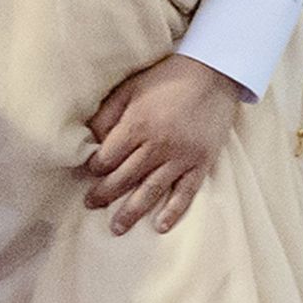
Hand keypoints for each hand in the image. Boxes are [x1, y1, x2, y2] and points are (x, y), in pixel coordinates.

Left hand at [83, 52, 240, 235]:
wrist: (214, 73)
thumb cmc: (166, 79)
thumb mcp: (129, 89)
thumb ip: (107, 115)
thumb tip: (89, 139)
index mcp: (137, 125)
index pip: (108, 158)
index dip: (95, 168)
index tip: (88, 173)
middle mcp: (158, 145)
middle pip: (125, 177)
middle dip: (105, 193)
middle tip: (90, 205)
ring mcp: (181, 157)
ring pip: (151, 190)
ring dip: (131, 211)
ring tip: (116, 228)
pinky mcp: (201, 163)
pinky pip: (186, 192)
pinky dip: (174, 211)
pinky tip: (161, 226)